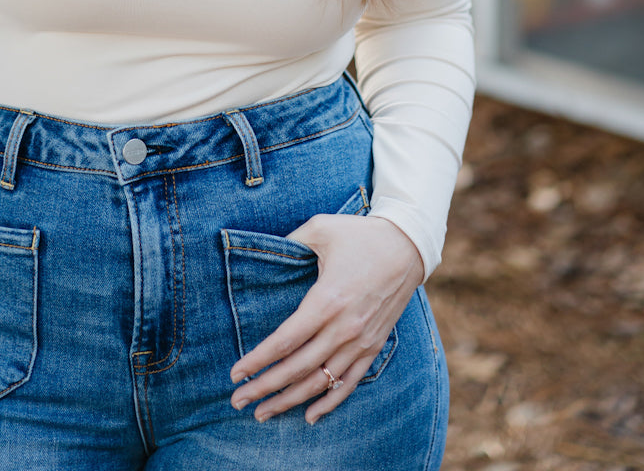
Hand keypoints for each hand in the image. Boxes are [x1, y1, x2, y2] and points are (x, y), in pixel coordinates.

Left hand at [229, 212, 424, 425]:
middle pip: (296, 369)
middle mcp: (343, 328)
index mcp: (326, 300)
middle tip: (237, 402)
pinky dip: (328, 402)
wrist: (407, 246)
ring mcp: (360, 341)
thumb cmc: (360, 234)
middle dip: (264, 388)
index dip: (257, 361)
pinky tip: (308, 416)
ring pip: (319, 382)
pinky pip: (348, 383)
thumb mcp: (320, 228)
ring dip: (289, 401)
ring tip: (262, 414)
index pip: (284, 342)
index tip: (235, 374)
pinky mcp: (373, 346)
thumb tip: (265, 251)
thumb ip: (290, 242)